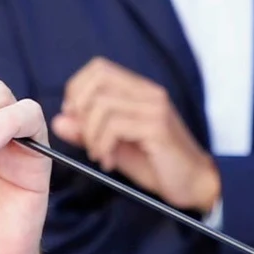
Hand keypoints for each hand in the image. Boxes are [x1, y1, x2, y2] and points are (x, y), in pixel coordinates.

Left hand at [50, 57, 218, 212]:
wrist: (194, 184)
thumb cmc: (156, 164)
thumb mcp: (114, 146)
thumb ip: (87, 132)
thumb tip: (59, 120)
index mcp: (139, 91)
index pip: (99, 68)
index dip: (77, 89)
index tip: (74, 118)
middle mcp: (149, 93)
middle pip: (97, 79)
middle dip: (80, 108)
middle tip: (85, 136)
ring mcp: (155, 108)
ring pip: (102, 105)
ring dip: (91, 135)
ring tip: (100, 155)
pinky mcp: (158, 127)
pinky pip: (115, 126)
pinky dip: (103, 145)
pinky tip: (109, 161)